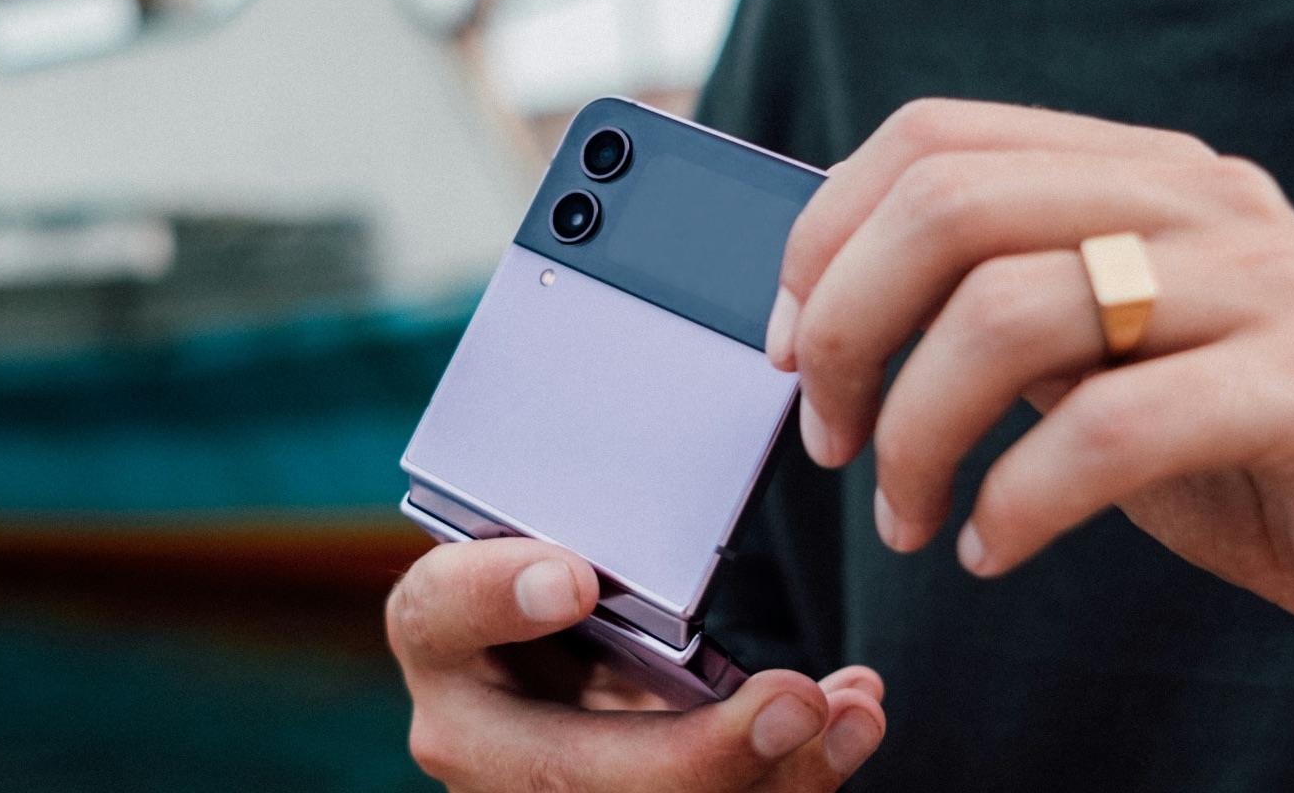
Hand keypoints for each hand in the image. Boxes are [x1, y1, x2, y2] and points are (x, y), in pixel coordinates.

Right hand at [387, 537, 884, 791]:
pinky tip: (852, 724)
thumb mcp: (566, 532)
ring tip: (849, 714)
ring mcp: (532, 787)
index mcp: (442, 631)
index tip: (576, 580)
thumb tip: (657, 527)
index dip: (500, 597)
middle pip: (563, 771)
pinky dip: (794, 778)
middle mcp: (474, 731)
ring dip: (771, 778)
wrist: (578, 639)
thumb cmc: (574, 561)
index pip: (443, 612)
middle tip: (792, 701)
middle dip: (694, 757)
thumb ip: (598, 528)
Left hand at [766, 99, 1293, 789]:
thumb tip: (830, 303)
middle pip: (951, 205)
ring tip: (909, 517)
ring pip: (1011, 309)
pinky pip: (1109, 428)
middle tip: (829, 437)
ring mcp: (1272, 286)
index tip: (790, 345)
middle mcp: (1207, 201)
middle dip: (846, 331)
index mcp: (1145, 175)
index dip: (825, 235)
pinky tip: (995, 550)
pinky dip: (1017, 503)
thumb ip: (1001, 310)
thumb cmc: (1252, 466)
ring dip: (917, 433)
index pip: (934, 138)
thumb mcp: (1106, 365)